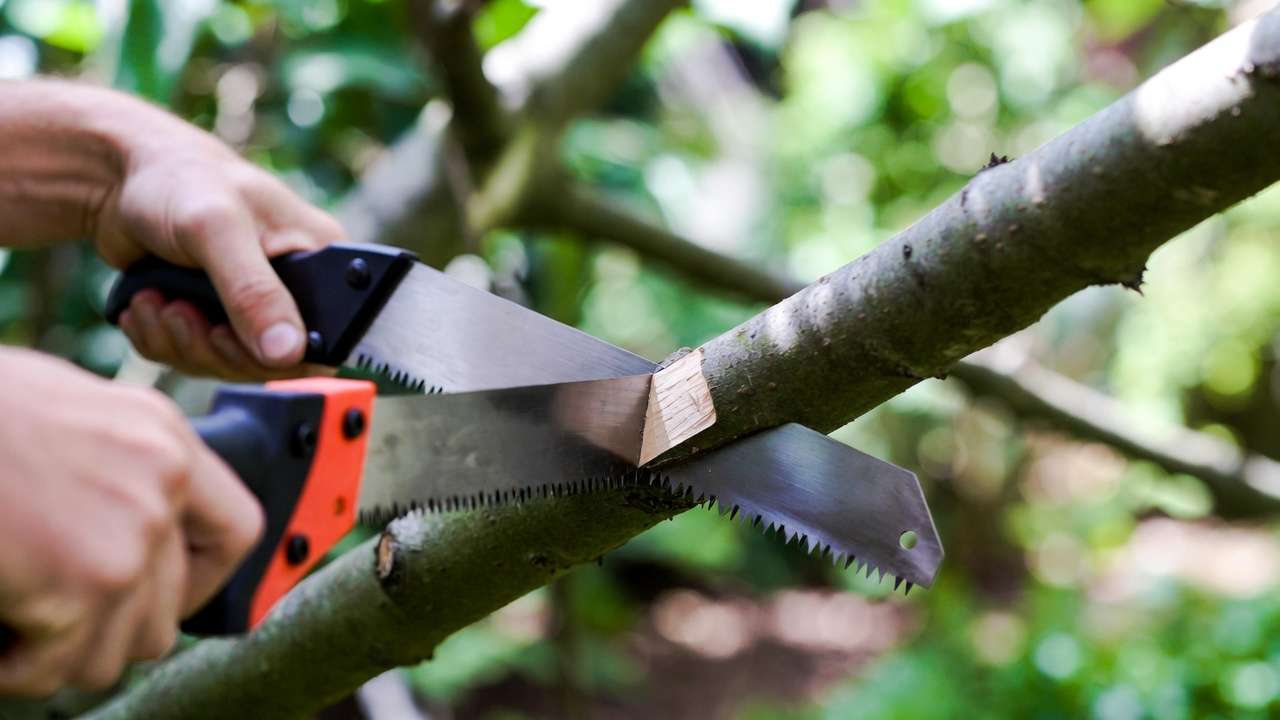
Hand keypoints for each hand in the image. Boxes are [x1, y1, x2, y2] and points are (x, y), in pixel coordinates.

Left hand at [0, 79, 344, 378]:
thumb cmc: (181, 179)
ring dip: (179, 341)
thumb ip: (254, 292)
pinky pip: (196, 357)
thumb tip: (288, 352)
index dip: (281, 354)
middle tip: (178, 310)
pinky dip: (162, 340)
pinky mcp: (216, 317)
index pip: (327, 337)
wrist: (121, 178)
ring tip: (154, 301)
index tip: (227, 335)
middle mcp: (295, 289)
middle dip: (212, 346)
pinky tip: (145, 305)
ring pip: (228, 363)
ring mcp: (253, 306)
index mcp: (322, 261)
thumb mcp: (219, 230)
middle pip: (271, 360)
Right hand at [0, 348, 262, 695]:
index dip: (201, 582)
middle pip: (166, 612)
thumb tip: (141, 532)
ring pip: (114, 653)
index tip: (161, 601)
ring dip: (55, 654)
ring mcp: (129, 534)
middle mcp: (161, 483)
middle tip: (45, 620)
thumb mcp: (69, 417)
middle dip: (103, 632)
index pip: (237, 529)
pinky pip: (53, 670)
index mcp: (162, 436)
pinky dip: (11, 668)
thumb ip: (119, 467)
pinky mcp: (84, 582)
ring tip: (10, 617)